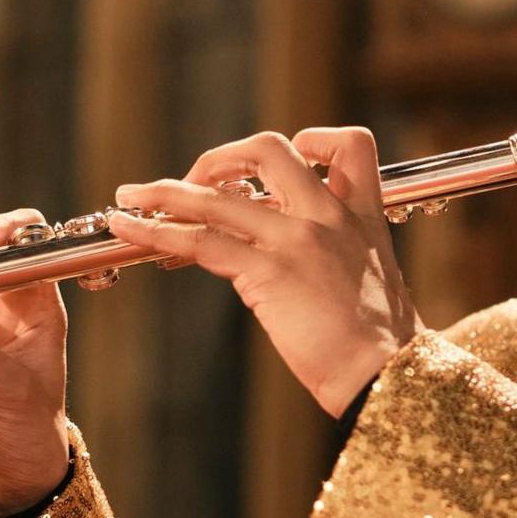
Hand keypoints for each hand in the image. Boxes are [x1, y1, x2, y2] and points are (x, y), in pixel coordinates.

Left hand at [105, 127, 421, 417]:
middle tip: (197, 183)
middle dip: (223, 158)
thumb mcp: (372, 283)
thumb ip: (336, 257)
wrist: (387, 376)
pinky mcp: (268, 272)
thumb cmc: (381, 348)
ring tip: (130, 197)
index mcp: (363, 216)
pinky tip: (129, 229)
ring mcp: (297, 239)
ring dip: (165, 192)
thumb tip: (289, 260)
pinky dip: (156, 231)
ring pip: (216, 195)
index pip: (349, 145)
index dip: (313, 141)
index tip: (279, 168)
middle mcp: (328, 216)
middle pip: (270, 148)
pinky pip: (201, 240)